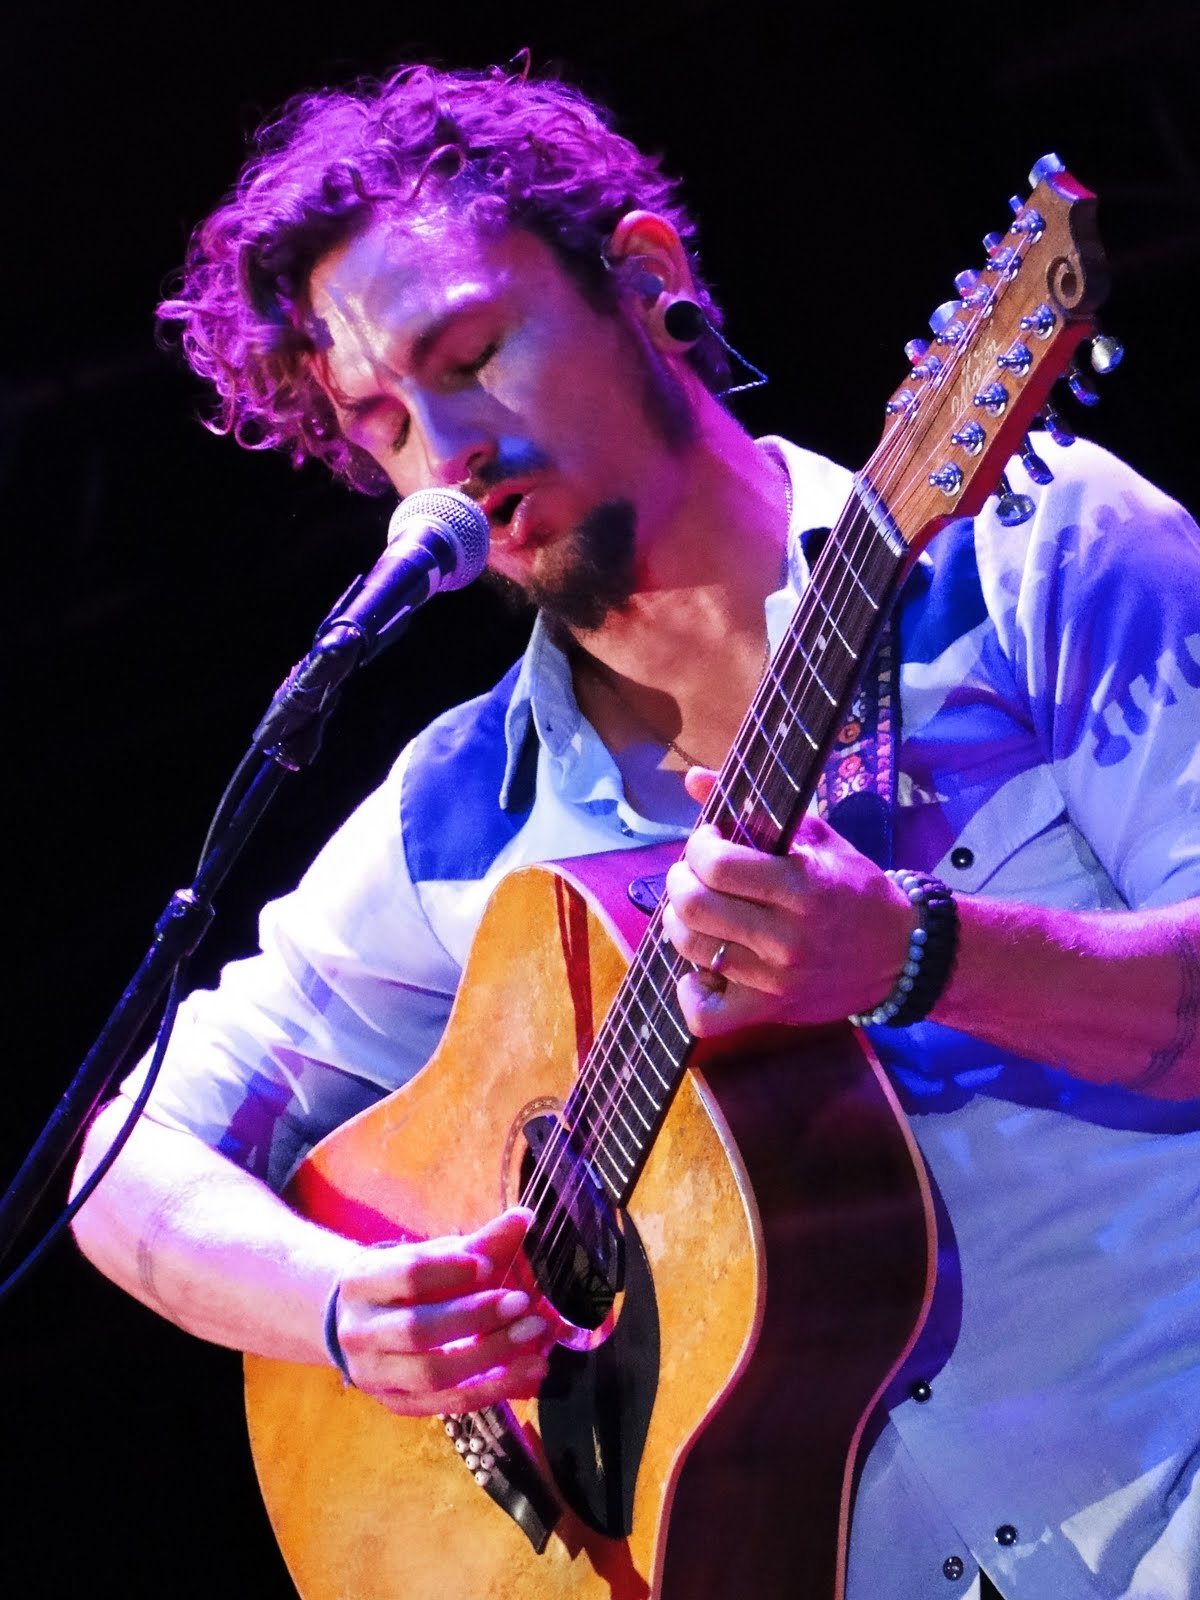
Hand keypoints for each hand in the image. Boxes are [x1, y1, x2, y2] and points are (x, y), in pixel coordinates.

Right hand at [331, 1208, 551, 1415]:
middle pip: (418, 1330)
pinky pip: (447, 1404)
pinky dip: (492, 1388)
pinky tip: (528, 1369)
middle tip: (522, 1303)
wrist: (361, 1323)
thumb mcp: (431, 1256)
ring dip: (490, 1355)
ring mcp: (374, 1375)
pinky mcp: (397, 1403)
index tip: (489, 1265)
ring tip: (533, 1334)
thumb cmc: (404, 1283)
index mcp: (362, 1282)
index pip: (406, 1276)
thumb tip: (524, 1218)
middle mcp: (360, 1332)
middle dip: (475, 1317)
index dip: (451, 1270)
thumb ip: (478, 1242)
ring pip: (432, 1374)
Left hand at [663, 768, 913, 1036]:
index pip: (719, 865)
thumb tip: (692, 777)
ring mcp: (777, 979)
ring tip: (697, 910)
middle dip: (680, 880)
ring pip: (693, 949)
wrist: (902, 952)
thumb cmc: (855, 888)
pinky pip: (708, 1016)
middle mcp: (787, 936)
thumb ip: (755, 809)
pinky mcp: (772, 1010)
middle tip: (693, 874)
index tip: (709, 842)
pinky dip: (692, 993)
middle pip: (695, 906)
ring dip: (680, 923)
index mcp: (802, 886)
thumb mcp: (817, 838)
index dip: (699, 847)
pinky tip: (700, 970)